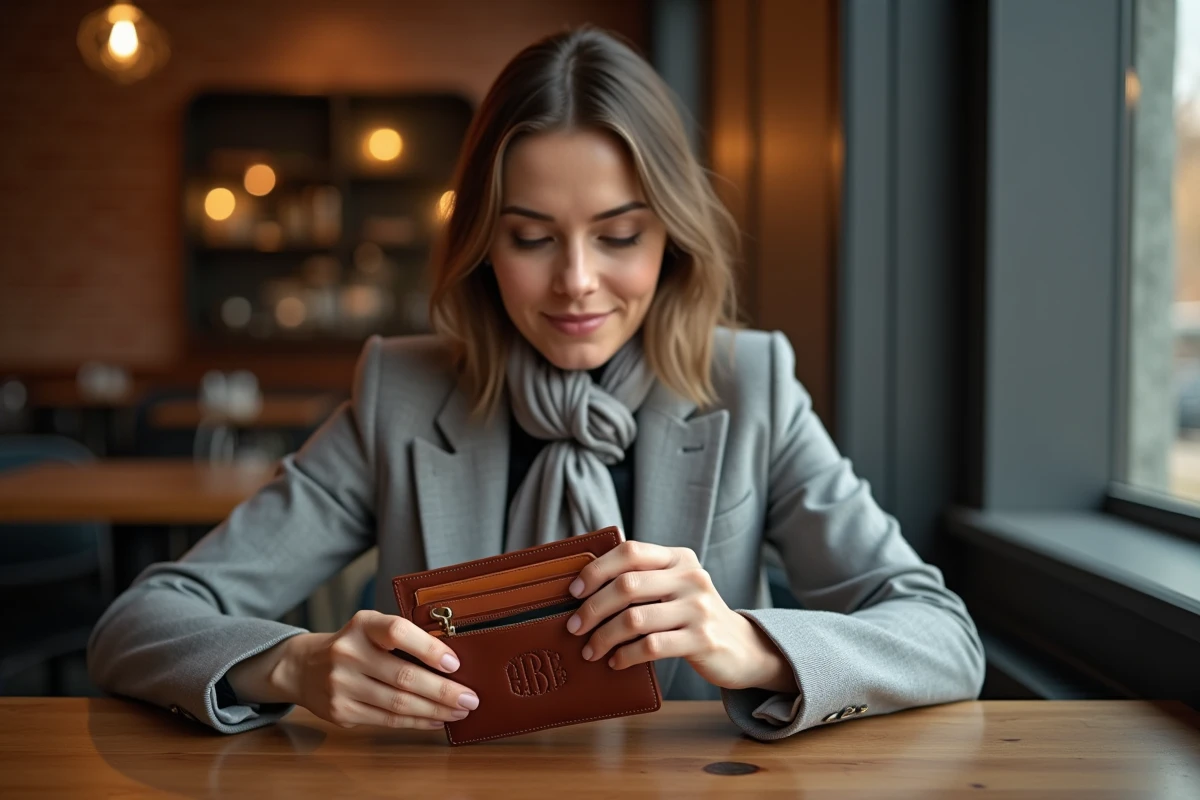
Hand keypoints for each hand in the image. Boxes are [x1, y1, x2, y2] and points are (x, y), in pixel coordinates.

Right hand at [229, 610, 479, 729]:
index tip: (455, 663)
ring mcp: (342, 685)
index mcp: (362, 624)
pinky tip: (436, 719)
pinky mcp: (341, 712)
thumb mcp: (372, 628)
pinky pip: (387, 720)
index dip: (429, 649)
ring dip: (435, 710)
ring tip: (459, 711)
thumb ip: (403, 639)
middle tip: (470, 698)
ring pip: (398, 703)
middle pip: (404, 676)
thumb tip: (452, 662)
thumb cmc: (354, 644)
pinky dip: (416, 721)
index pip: (398, 632)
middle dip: (443, 690)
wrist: (304, 667)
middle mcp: (348, 653)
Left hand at [565, 541, 796, 692]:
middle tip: (574, 627)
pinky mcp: (702, 640)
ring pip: (635, 619)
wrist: (742, 648)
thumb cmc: (692, 617)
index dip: (596, 569)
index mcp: (679, 558)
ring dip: (603, 637)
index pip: (631, 552)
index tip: (574, 591)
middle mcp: (690, 577)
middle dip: (592, 608)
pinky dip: (625, 655)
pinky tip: (616, 662)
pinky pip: (651, 646)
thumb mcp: (675, 588)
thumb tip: (584, 588)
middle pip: (626, 586)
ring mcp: (699, 608)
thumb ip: (643, 580)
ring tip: (590, 650)